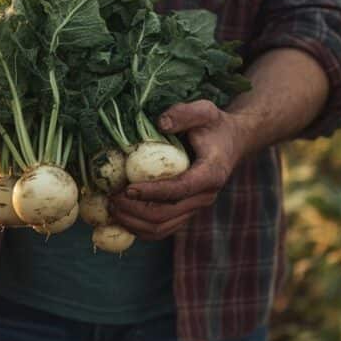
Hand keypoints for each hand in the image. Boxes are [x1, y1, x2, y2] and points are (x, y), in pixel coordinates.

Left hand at [108, 100, 251, 239]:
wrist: (231, 142)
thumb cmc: (214, 125)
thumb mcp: (204, 111)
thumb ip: (184, 114)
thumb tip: (161, 123)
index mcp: (210, 174)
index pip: (179, 189)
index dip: (152, 192)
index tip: (127, 189)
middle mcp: (204, 196)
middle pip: (166, 214)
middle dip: (134, 209)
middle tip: (110, 198)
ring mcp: (195, 207)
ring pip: (161, 227)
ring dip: (133, 222)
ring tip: (111, 207)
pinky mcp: (186, 212)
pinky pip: (161, 229)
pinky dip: (139, 228)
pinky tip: (121, 216)